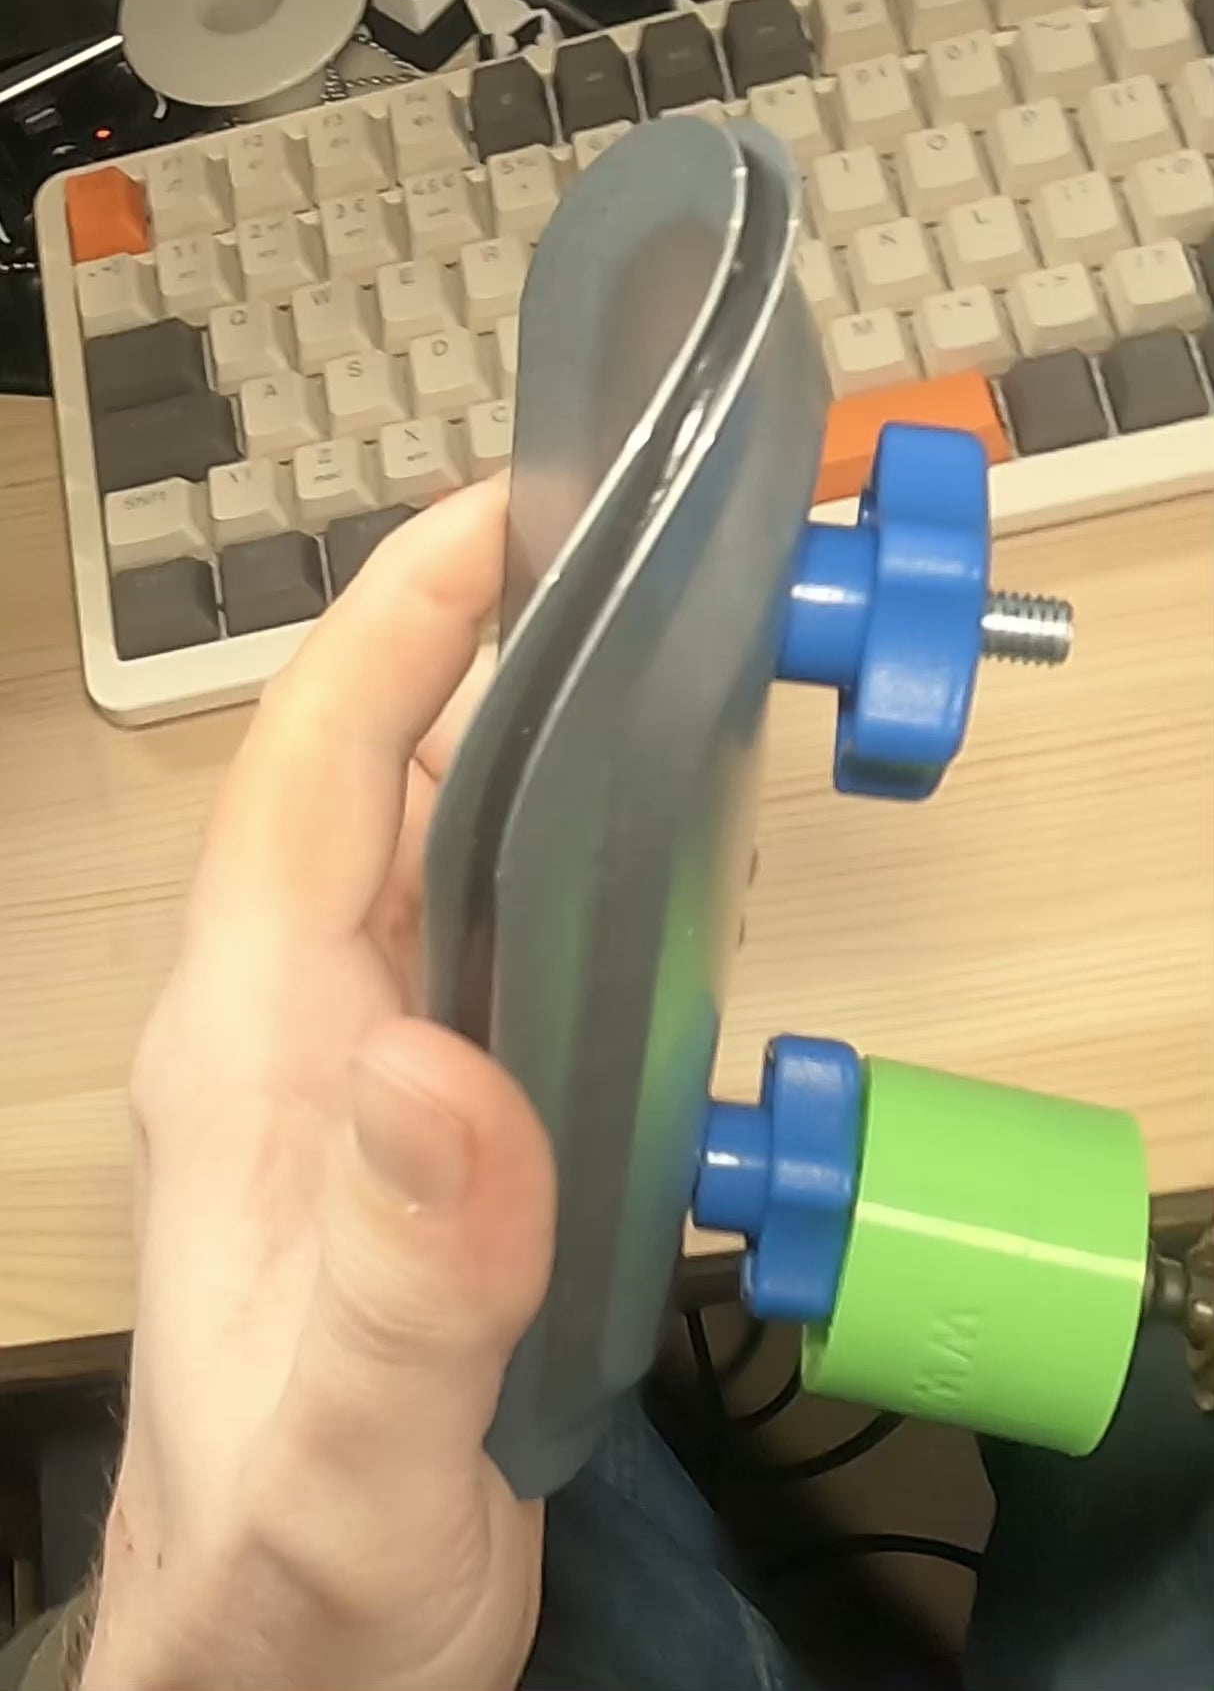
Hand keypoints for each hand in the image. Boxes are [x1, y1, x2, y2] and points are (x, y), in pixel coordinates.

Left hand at [82, 482, 555, 1690]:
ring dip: (510, 743)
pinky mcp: (413, 1128)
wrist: (287, 1666)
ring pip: (420, 850)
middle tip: (607, 559)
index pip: (308, 774)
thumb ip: (404, 1268)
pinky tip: (632, 873)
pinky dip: (548, 867)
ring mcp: (348, 1073)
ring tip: (633, 675)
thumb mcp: (357, 1444)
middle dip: (466, 645)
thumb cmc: (297, 1568)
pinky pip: (472, 944)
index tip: (500, 518)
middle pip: (366, 780)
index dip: (395, 625)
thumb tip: (441, 1067)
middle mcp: (290, 1031)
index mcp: (256, 1049)